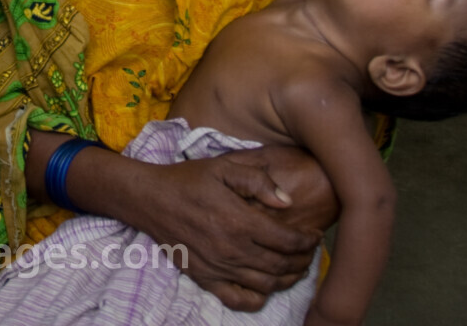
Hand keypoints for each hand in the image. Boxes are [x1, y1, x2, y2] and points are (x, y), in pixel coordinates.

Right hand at [123, 146, 329, 311]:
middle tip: (310, 252)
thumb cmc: (188, 180)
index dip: (308, 240)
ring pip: (266, 284)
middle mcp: (232, 250)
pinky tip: (265, 287)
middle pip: (281, 265)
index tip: (315, 235)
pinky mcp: (205, 279)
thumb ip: (258, 181)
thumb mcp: (224, 167)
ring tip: (296, 268)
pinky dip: (258, 299)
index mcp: (240, 221)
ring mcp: (219, 268)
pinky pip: (239, 299)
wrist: (151, 199)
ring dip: (288, 279)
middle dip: (303, 260)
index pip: (288, 240)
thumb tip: (287, 201)